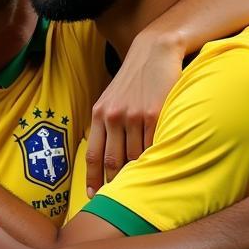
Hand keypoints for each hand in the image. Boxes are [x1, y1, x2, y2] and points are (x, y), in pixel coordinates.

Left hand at [86, 29, 183, 195]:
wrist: (154, 51)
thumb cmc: (133, 79)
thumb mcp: (111, 99)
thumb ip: (106, 124)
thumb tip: (104, 155)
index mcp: (99, 114)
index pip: (93, 154)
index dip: (92, 178)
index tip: (94, 196)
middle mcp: (113, 116)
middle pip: (112, 161)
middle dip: (115, 182)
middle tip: (120, 197)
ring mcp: (133, 116)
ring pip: (134, 156)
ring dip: (137, 173)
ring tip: (141, 185)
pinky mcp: (154, 114)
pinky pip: (152, 145)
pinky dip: (153, 158)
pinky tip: (156, 166)